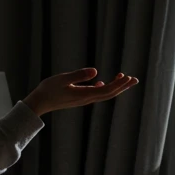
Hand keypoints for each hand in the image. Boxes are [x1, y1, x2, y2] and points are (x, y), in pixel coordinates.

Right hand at [23, 68, 138, 116]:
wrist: (39, 103)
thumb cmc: (48, 89)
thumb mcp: (62, 79)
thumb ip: (78, 75)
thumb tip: (96, 71)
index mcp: (84, 95)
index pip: (106, 90)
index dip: (118, 84)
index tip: (128, 77)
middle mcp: (86, 99)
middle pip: (109, 94)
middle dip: (123, 86)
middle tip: (135, 79)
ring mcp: (83, 100)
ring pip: (104, 94)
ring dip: (115, 87)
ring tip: (124, 79)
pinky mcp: (78, 98)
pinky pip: (95, 94)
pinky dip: (103, 88)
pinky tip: (103, 82)